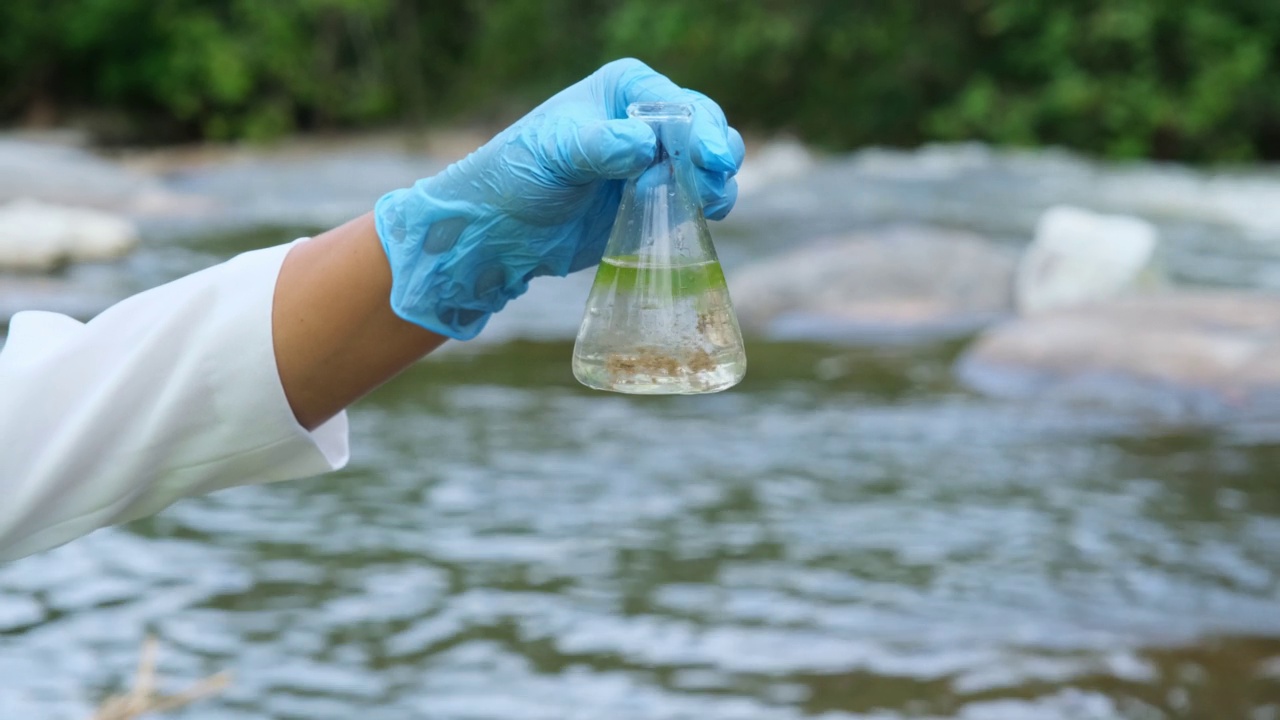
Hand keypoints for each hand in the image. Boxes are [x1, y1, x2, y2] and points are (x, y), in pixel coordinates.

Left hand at [374, 58, 744, 339]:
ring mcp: (657, 162)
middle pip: (706, 130)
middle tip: (711, 186)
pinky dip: (705, 210)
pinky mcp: (658, 201)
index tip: (712, 158)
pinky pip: (697, 201)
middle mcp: (649, 120)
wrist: (502, 229)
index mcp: (628, 90)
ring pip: (710, 167)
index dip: (702, 129)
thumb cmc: (519, 174)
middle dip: (716, 156)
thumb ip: (598, 145)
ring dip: (716, 186)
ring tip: (705, 206)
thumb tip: (644, 146)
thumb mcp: (555, 153)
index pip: (679, 103)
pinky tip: (698, 219)